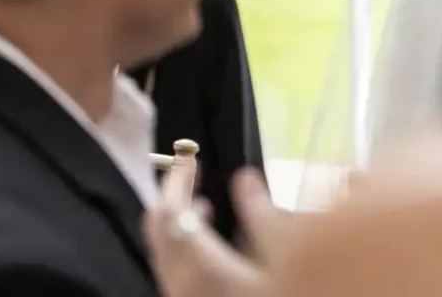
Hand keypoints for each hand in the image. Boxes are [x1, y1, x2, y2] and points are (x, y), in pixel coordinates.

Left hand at [145, 170, 281, 296]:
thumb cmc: (277, 291)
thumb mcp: (282, 252)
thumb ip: (261, 213)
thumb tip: (245, 179)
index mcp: (200, 265)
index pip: (172, 212)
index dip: (177, 179)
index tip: (189, 157)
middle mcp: (180, 281)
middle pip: (159, 229)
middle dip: (173, 195)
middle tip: (193, 172)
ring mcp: (179, 293)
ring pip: (163, 247)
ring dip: (177, 218)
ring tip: (204, 202)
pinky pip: (172, 263)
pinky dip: (183, 240)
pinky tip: (209, 239)